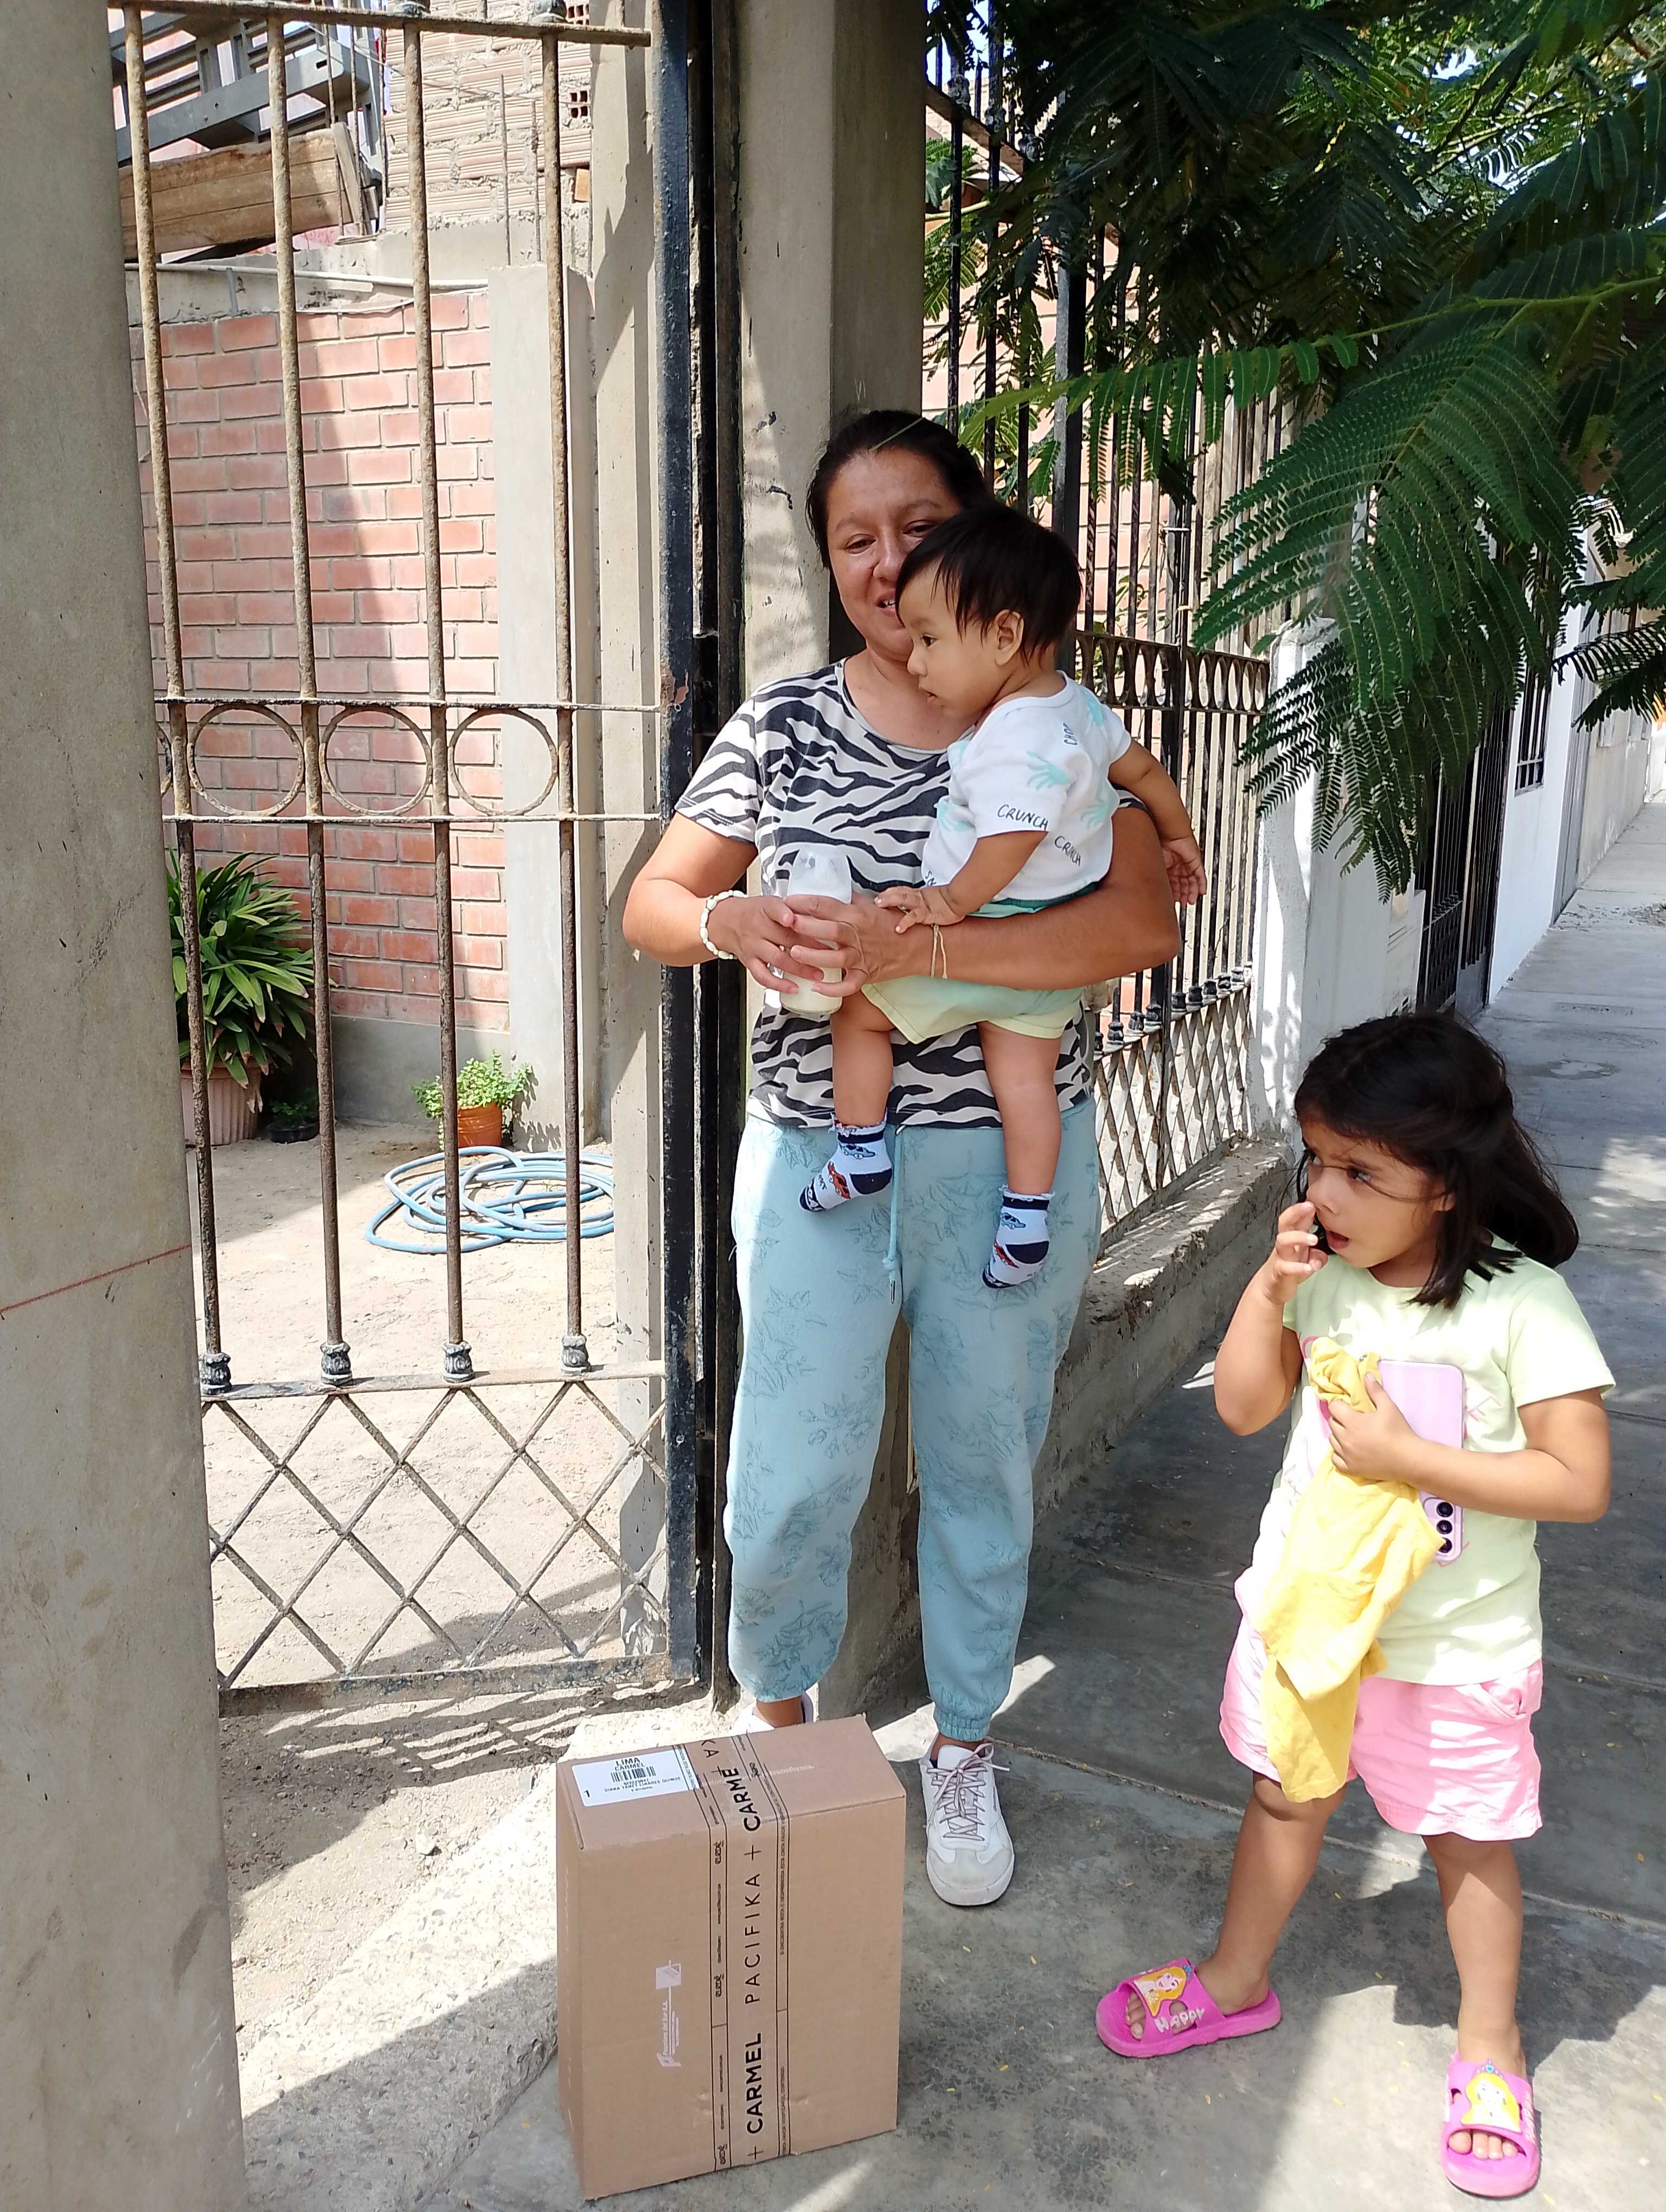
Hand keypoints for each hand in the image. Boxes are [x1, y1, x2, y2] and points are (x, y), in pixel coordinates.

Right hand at [706, 893, 864, 997]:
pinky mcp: (749, 961)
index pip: (774, 908)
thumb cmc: (755, 912)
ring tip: (818, 975)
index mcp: (765, 909)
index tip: (793, 918)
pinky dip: (778, 984)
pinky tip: (794, 989)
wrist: (725, 921)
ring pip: (776, 958)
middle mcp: (758, 928)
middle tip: (830, 953)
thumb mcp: (771, 901)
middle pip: (784, 937)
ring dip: (799, 968)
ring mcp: (753, 946)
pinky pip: (763, 975)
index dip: (784, 913)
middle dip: (808, 946)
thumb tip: (830, 910)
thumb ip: (795, 907)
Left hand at [784, 892, 923, 988]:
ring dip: (814, 956)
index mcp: (856, 914)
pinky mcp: (865, 974)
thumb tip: (831, 887)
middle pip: (830, 930)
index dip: (805, 902)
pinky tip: (815, 986)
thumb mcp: (872, 904)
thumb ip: (850, 898)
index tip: (787, 901)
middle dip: (806, 927)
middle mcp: (858, 935)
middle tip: (785, 924)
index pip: (827, 905)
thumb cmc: (890, 924)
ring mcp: (862, 956)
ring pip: (836, 958)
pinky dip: (833, 988)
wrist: (915, 946)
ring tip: (792, 953)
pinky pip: (848, 985)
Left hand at [876, 883, 963, 932]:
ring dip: (890, 900)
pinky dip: (905, 922)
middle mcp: (918, 897)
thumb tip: (914, 906)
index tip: (879, 895)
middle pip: (898, 892)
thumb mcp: (932, 900)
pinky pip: (913, 917)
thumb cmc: (949, 902)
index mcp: (918, 894)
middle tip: (874, 899)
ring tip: (879, 904)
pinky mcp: (926, 913)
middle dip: (885, 895)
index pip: (900, 890)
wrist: (959, 901)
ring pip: (903, 899)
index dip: (889, 891)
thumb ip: (922, 901)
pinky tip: (898, 928)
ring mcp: (921, 905)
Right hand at [1161, 833, 1207, 905]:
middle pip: (1183, 884)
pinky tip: (1202, 892)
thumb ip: (1158, 878)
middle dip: (1183, 895)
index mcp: (1168, 867)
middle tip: (1183, 903)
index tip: (1173, 901)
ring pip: (1192, 882)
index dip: (1173, 893)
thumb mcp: (1157, 867)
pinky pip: (1201, 875)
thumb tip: (1155, 889)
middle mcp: (1178, 866)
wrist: (1169, 835)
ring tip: (1191, 901)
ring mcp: (1188, 864)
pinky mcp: (1196, 862)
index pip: (1172, 884)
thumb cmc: (1160, 846)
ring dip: (1191, 892)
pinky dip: (1202, 885)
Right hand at [1259, 1202, 1326, 1307]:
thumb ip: (1318, 1253)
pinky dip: (1298, 1267)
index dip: (1304, 1208)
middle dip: (1296, 1212)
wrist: (1271, 1288)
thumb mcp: (1307, 1259)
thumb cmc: (1289, 1269)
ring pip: (1284, 1241)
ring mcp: (1281, 1257)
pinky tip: (1309, 1268)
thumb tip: (1323, 1253)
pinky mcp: (1280, 1272)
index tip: (1314, 1199)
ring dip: (1298, 1237)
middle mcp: (1285, 1244)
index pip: (1296, 1218)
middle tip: (1309, 1206)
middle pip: (1285, 1222)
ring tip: (1313, 1239)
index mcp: (1292, 1238)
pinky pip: (1286, 1267)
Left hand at [1328, 1373, 1423, 1483]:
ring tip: (1353, 1435)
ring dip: (1339, 1436)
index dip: (1340, 1405)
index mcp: (1352, 1421)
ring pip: (1332, 1441)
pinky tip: (1349, 1450)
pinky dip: (1339, 1453)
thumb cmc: (1399, 1431)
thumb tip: (1367, 1375)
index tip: (1349, 1407)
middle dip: (1340, 1419)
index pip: (1334, 1408)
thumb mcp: (1389, 1407)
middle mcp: (1345, 1438)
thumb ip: (1375, 1391)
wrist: (1408, 1458)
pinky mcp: (1350, 1468)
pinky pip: (1335, 1459)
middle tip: (1353, 1420)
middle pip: (1332, 1423)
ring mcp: (1346, 1455)